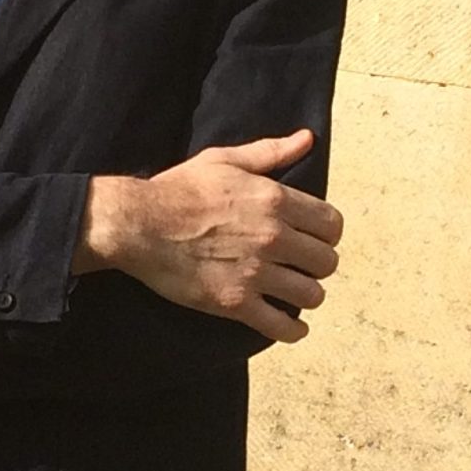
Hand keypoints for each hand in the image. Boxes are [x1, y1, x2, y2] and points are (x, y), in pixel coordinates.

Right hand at [75, 130, 342, 343]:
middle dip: (318, 265)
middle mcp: (273, 237)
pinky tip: (291, 328)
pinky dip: (292, 331)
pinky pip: (281, 326)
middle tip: (303, 266)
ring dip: (306, 295)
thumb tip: (307, 139)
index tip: (316, 238)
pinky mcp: (235, 302)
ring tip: (294, 293)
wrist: (139, 224)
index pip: (331, 224)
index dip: (328, 234)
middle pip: (327, 262)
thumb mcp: (225, 160)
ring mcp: (256, 272)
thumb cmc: (179, 189)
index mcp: (275, 200)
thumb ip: (270, 152)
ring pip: (311, 295)